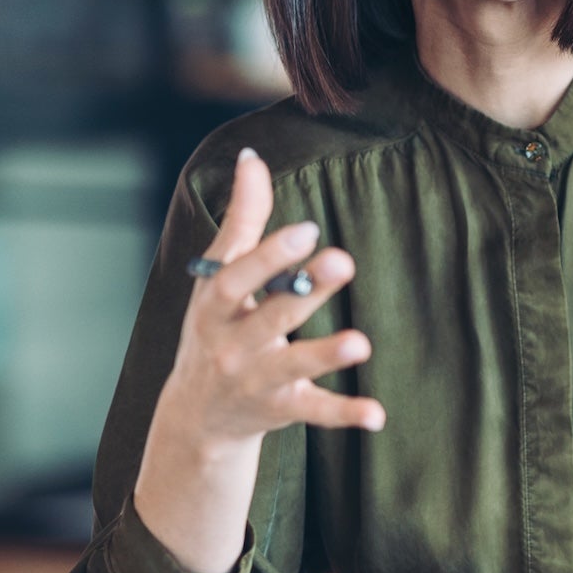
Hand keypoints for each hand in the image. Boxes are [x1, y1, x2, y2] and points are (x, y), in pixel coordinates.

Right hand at [133, 147, 382, 572]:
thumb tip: (251, 156)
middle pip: (270, 316)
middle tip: (343, 261)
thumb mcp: (218, 276)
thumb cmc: (215, 327)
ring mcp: (256, 379)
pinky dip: (345, 413)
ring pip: (292, 365)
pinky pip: (314, 411)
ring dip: (325, 354)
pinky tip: (377, 414)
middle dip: (304, 291)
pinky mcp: (281, 409)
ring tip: (361, 342)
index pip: (238, 277)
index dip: (270, 254)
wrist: (195, 415)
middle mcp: (232, 343)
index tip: (308, 229)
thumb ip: (242, 219)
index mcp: (216, 305)